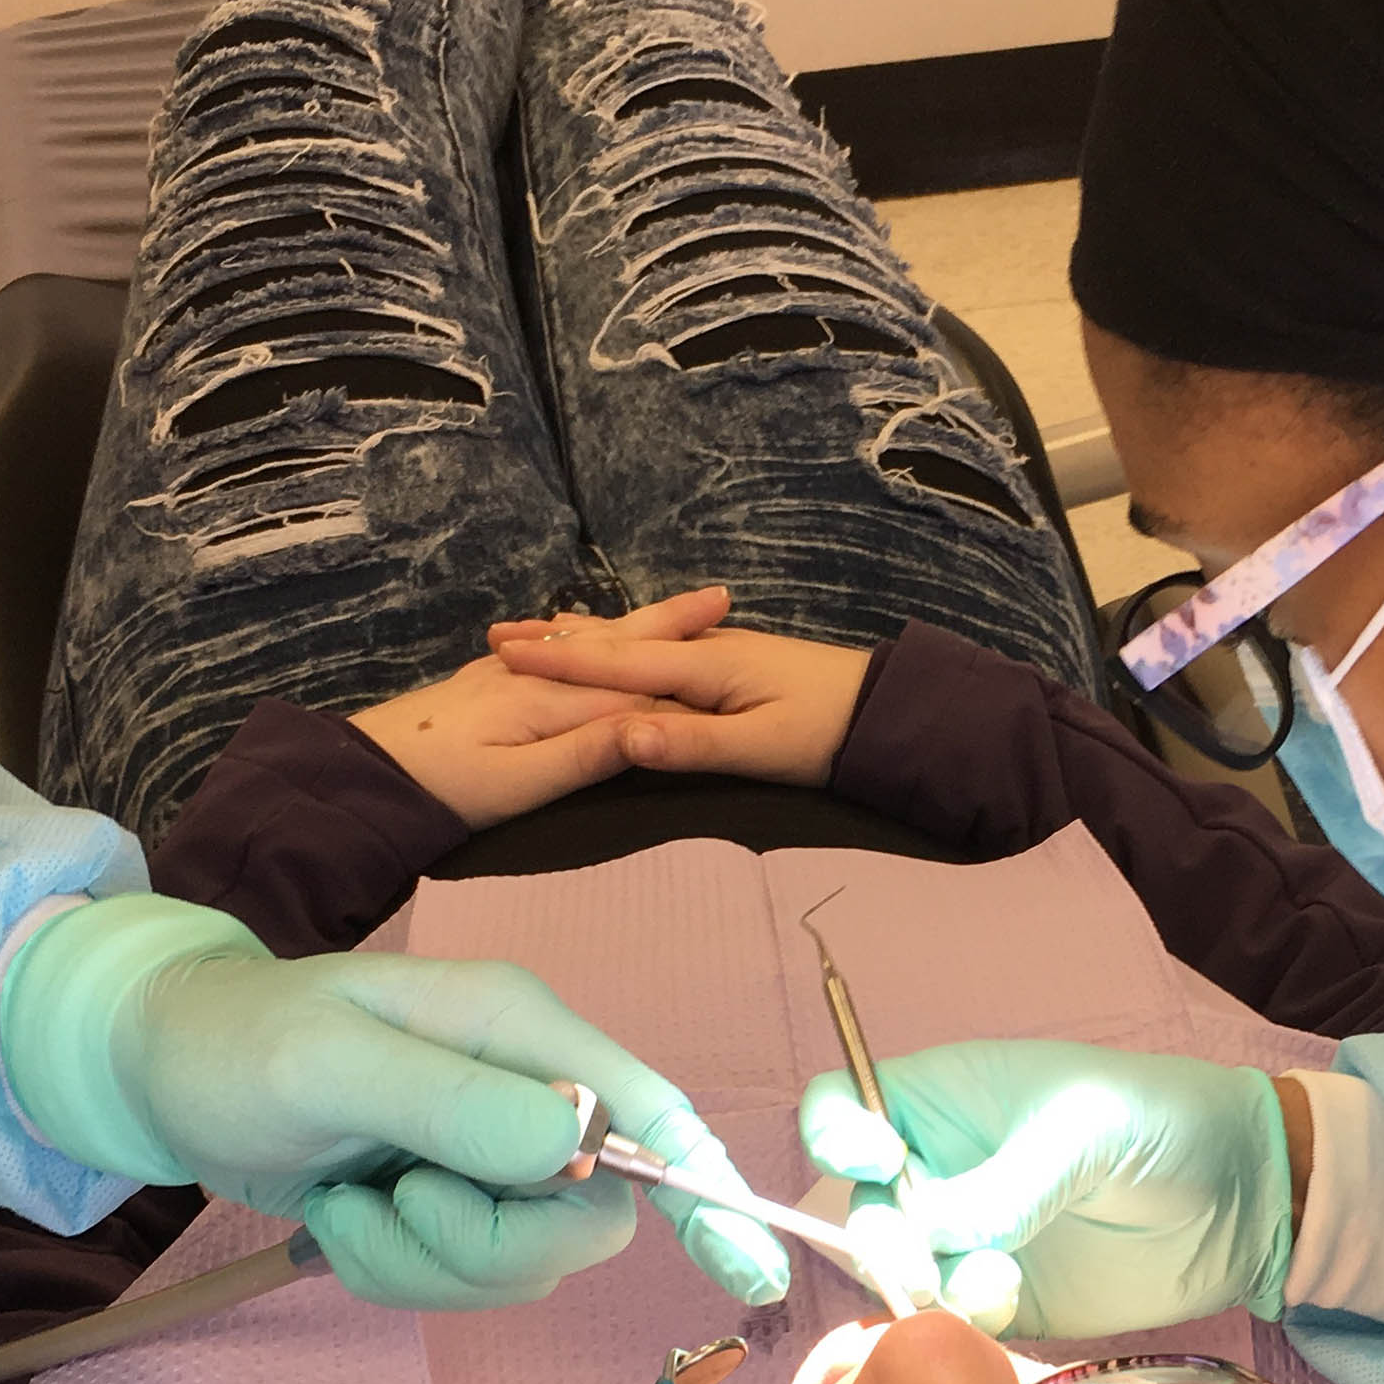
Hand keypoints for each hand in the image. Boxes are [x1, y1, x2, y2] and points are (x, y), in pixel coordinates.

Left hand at [0, 896, 793, 1307]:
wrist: (160, 1069)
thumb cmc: (238, 1044)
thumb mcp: (332, 1064)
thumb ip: (456, 1104)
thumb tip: (582, 1148)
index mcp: (523, 1031)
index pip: (653, 1116)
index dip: (708, 1195)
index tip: (746, 1275)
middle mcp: (529, 1092)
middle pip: (589, 1218)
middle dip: (490, 1243)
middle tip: (397, 1205)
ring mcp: (492, 1156)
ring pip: (525, 1262)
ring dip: (425, 1261)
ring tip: (348, 1204)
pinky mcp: (453, 1204)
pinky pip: (465, 1279)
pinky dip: (396, 1271)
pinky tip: (342, 1218)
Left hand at [350, 588, 731, 825]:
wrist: (366, 772)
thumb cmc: (443, 788)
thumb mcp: (517, 785)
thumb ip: (584, 757)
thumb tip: (652, 730)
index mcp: (551, 699)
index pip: (637, 690)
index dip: (687, 680)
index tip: (739, 662)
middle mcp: (538, 674)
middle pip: (617, 645)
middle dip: (670, 623)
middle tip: (721, 598)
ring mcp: (512, 671)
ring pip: (590, 641)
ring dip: (638, 625)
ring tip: (677, 610)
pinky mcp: (493, 679)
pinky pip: (561, 649)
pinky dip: (594, 637)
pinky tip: (594, 631)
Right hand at [488, 585, 875, 787]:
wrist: (887, 711)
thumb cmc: (828, 734)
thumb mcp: (761, 749)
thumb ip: (691, 743)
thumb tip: (621, 737)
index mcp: (706, 668)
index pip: (617, 664)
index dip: (559, 662)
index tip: (503, 654)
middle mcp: (706, 651)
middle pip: (618, 644)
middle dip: (558, 642)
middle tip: (496, 637)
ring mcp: (720, 654)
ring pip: (636, 644)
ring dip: (585, 640)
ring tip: (538, 634)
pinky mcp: (732, 665)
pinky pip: (657, 653)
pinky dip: (620, 650)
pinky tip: (615, 651)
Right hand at [801, 1040, 1291, 1336]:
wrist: (1244, 1199)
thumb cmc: (1161, 1123)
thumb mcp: (1082, 1129)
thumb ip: (1004, 1182)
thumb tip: (931, 1237)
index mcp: (943, 1101)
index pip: (842, 1108)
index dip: (835, 1134)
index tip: (875, 1159)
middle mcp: (939, 1172)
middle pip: (857, 1209)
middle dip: (882, 1240)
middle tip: (929, 1262)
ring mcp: (964, 1242)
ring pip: (895, 1279)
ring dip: (926, 1291)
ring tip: (998, 1285)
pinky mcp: (1001, 1303)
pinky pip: (949, 1325)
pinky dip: (964, 1327)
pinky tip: (1013, 1307)